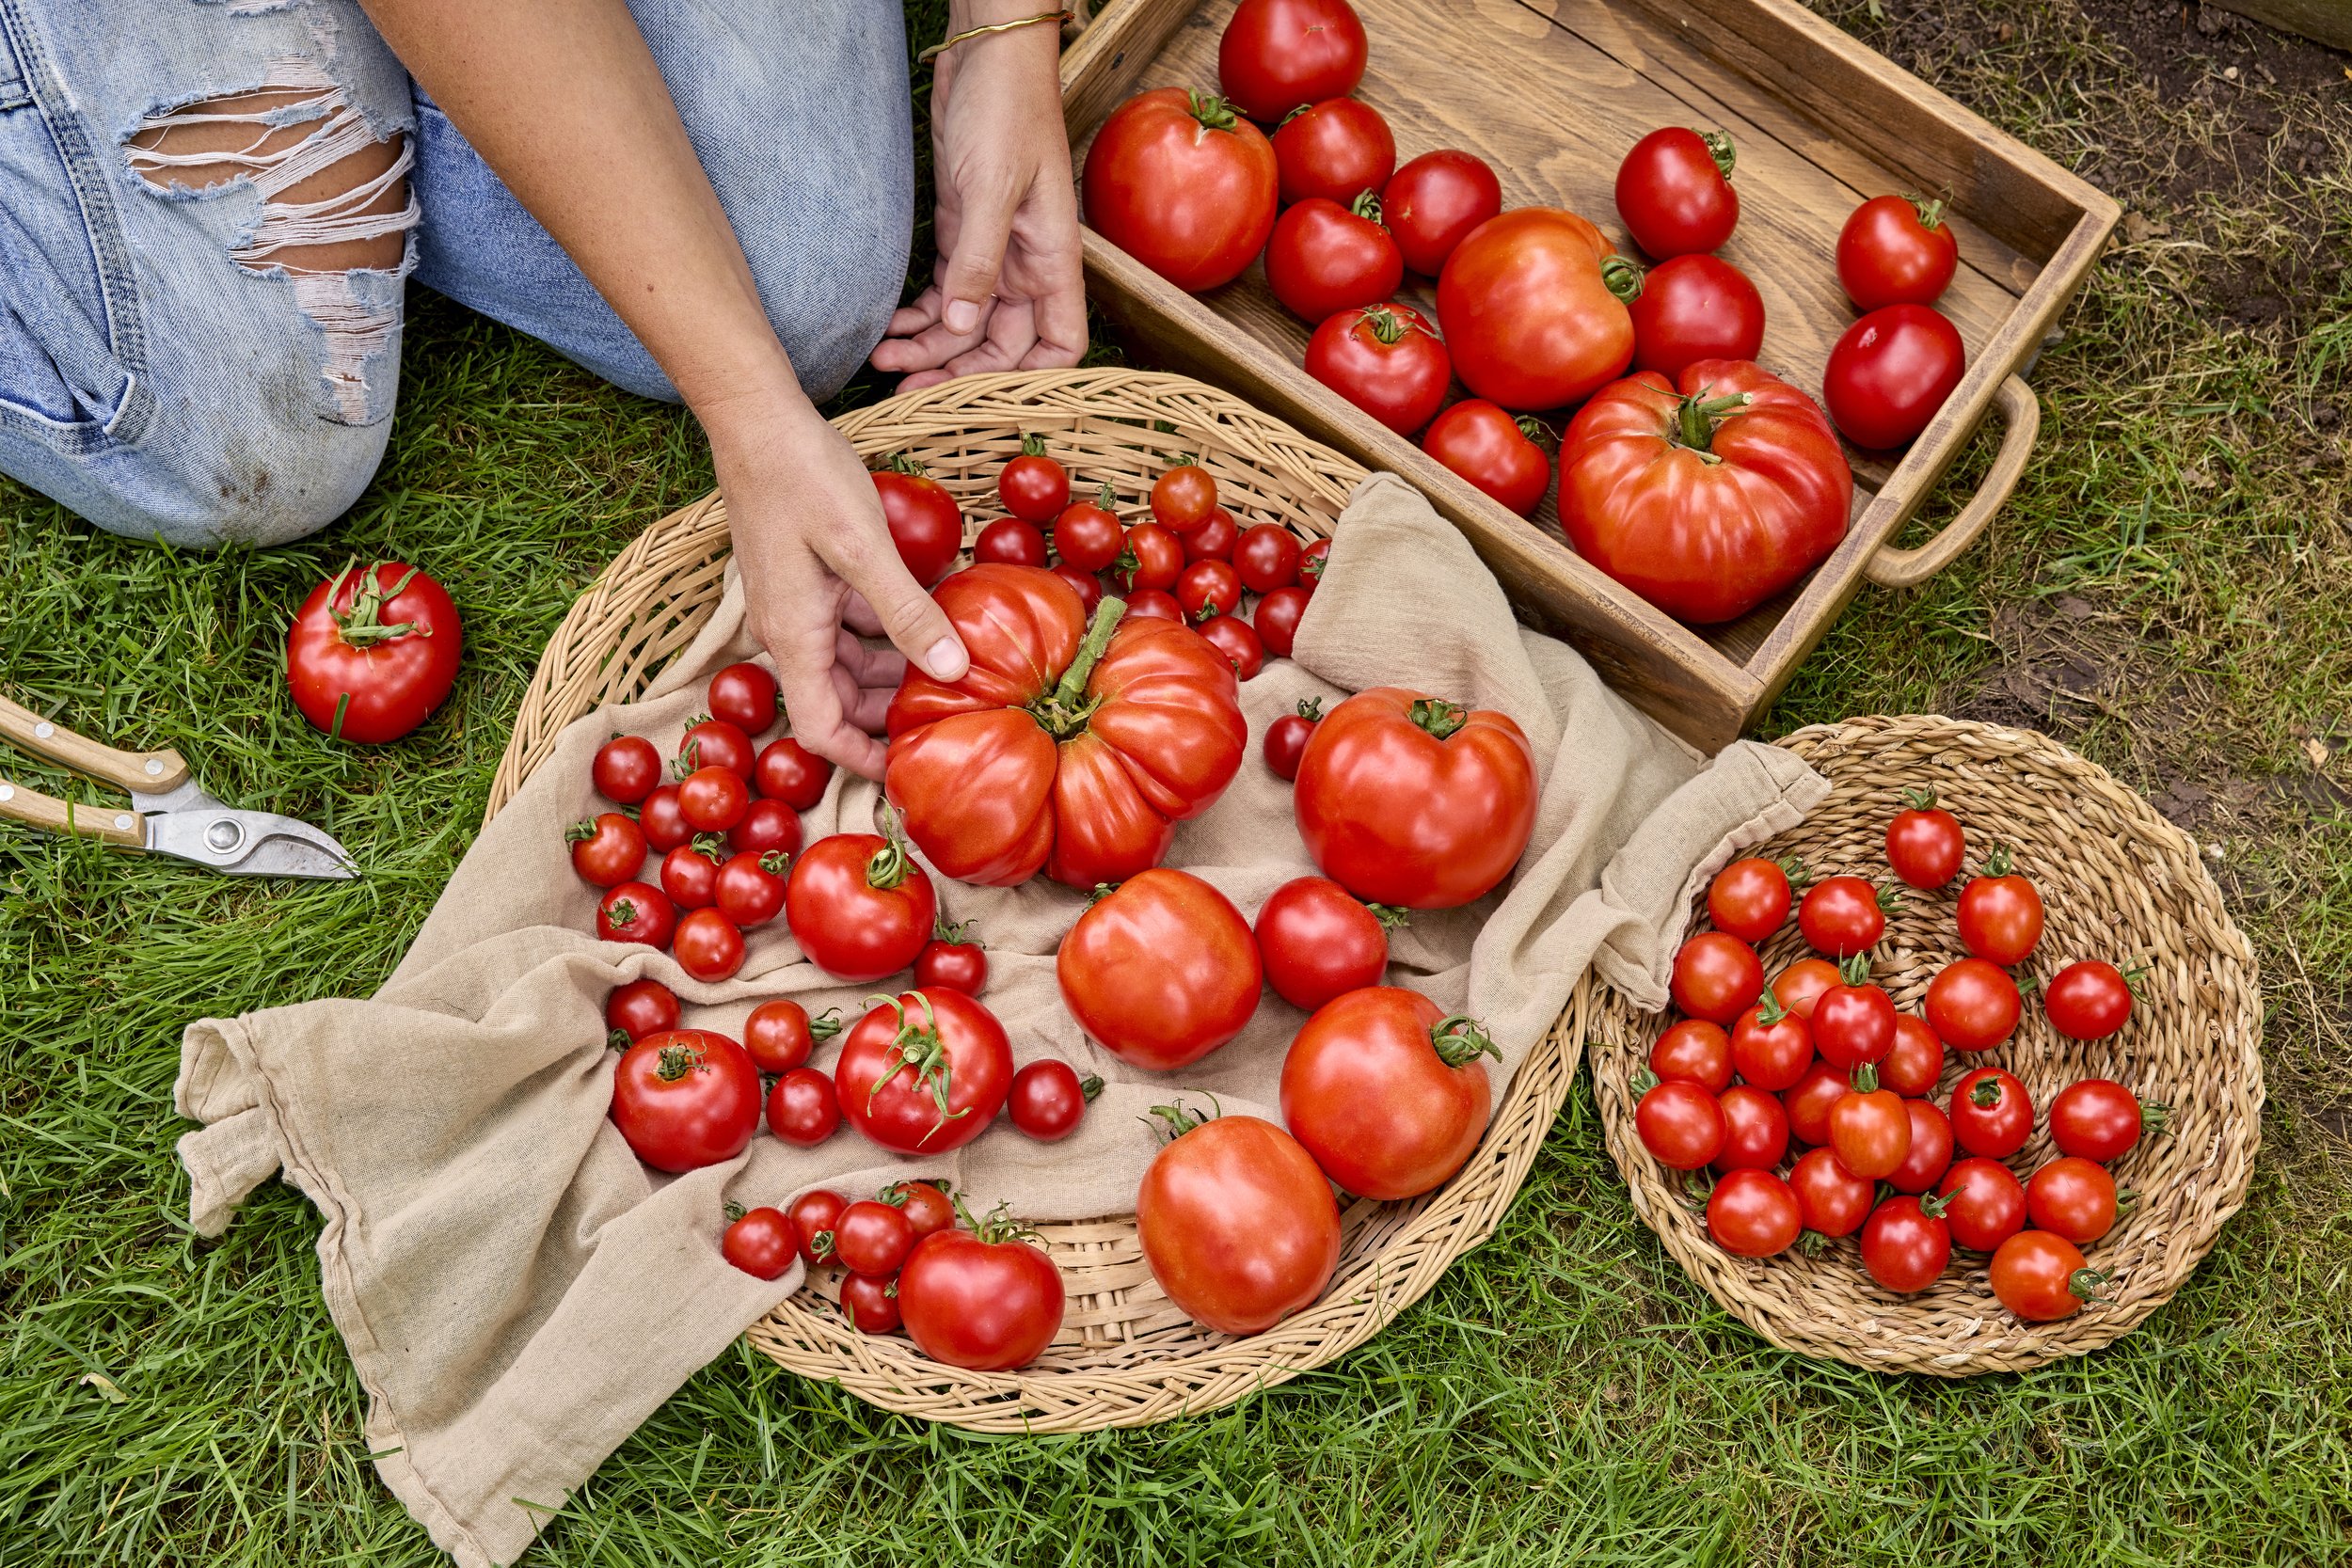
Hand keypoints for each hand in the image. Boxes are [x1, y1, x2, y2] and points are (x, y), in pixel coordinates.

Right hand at [708, 395, 967, 778]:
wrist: (757, 422)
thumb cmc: (802, 478)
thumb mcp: (862, 548)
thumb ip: (907, 613)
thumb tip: (953, 670)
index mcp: (795, 638)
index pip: (821, 730)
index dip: (863, 761)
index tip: (909, 772)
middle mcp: (790, 632)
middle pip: (840, 703)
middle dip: (889, 718)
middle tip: (954, 719)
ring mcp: (798, 607)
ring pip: (849, 665)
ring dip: (895, 674)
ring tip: (956, 674)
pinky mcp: (810, 582)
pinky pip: (851, 627)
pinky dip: (888, 634)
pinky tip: (935, 620)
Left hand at [869, 8, 1084, 389]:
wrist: (986, 55)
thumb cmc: (1005, 110)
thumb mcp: (991, 186)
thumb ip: (978, 260)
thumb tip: (963, 326)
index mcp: (1052, 260)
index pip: (1061, 344)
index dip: (1032, 381)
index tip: (981, 401)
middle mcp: (1027, 265)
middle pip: (1001, 345)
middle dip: (956, 372)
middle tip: (907, 394)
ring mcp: (994, 251)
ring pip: (965, 324)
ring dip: (927, 348)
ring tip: (882, 362)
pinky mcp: (963, 232)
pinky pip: (945, 293)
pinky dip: (918, 316)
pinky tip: (888, 327)